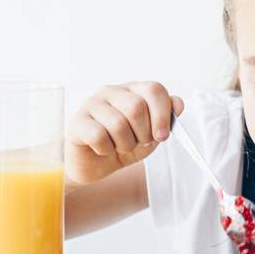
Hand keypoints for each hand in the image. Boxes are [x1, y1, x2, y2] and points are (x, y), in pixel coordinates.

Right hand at [66, 82, 183, 185]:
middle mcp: (112, 91)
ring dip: (125, 144)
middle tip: (138, 142)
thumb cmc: (126, 144)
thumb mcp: (153, 133)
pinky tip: (104, 149)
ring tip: (121, 146)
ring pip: (118, 123)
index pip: (154, 89)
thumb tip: (177, 103)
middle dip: (143, 134)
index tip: (162, 136)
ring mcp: (92, 104)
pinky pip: (98, 136)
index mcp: (134, 90)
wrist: (98, 164)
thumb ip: (167, 118)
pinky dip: (106, 149)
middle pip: (136, 107)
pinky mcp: (76, 121)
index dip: (162, 114)